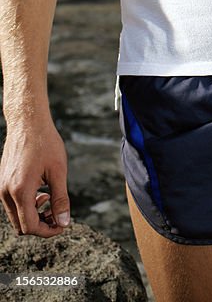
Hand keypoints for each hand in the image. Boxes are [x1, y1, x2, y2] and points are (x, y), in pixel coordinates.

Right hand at [0, 117, 70, 235]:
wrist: (27, 122)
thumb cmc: (45, 143)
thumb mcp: (58, 171)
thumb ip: (60, 199)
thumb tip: (64, 222)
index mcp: (21, 190)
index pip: (30, 226)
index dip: (48, 231)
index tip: (62, 225)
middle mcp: (6, 192)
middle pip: (21, 225)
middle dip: (41, 225)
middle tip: (58, 214)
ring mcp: (1, 187)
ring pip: (15, 215)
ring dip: (33, 215)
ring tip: (50, 200)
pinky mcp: (2, 182)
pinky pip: (12, 203)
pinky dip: (26, 205)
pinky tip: (41, 193)